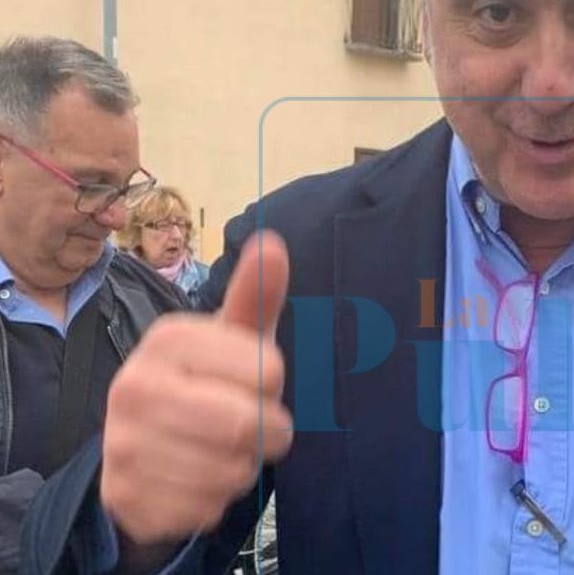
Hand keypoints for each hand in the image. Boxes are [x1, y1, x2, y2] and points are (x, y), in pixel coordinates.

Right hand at [101, 232, 293, 543]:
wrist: (146, 443)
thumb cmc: (209, 378)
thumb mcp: (236, 336)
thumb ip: (256, 295)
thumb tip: (272, 241)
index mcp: (168, 338)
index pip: (269, 371)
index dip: (275, 384)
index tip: (254, 380)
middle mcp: (134, 385)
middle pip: (250, 425)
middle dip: (269, 433)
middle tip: (252, 424)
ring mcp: (123, 444)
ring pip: (231, 472)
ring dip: (243, 467)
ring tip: (221, 449)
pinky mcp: (125, 496)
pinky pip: (206, 508)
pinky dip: (216, 499)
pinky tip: (197, 479)